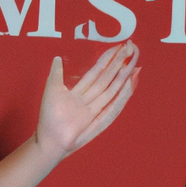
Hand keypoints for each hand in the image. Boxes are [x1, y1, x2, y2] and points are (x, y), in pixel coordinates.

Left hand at [34, 41, 139, 159]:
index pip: (97, 71)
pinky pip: (113, 104)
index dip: (107, 59)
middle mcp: (90, 99)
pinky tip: (130, 83)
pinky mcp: (98, 119)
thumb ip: (56, 74)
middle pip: (108, 78)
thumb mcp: (52, 90)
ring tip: (136, 62)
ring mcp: (96, 109)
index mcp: (80, 92)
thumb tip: (58, 58)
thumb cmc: (49, 118)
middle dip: (120, 63)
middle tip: (133, 48)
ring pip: (112, 88)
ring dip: (124, 75)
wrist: (49, 140)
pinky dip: (122, 95)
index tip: (118, 46)